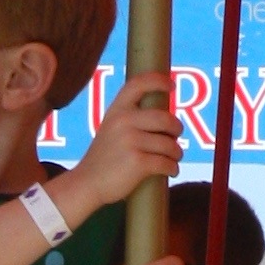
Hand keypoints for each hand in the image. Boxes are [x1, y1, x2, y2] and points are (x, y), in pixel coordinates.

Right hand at [69, 79, 181, 215]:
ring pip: (169, 144)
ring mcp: (131, 141)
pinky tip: (172, 170)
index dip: (158, 81)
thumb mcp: (111, 128)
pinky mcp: (138, 162)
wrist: (87, 184)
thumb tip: (165, 115)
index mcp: (116, 110)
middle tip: (176, 136)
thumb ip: (130, 118)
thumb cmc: (104, 157)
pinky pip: (166, 163)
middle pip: (165, 118)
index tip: (171, 85)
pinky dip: (173, 168)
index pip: (138, 84)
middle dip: (176, 128)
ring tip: (174, 157)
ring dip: (177, 152)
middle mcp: (123, 121)